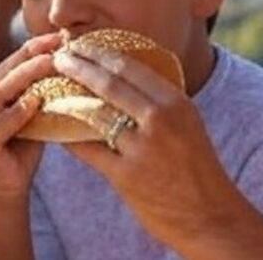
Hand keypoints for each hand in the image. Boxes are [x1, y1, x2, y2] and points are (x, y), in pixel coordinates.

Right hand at [0, 33, 61, 200]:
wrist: (12, 186)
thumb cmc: (26, 144)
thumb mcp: (35, 109)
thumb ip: (41, 86)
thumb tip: (70, 54)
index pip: (10, 61)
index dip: (35, 46)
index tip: (60, 36)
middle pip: (4, 73)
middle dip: (32, 56)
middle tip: (58, 45)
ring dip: (25, 76)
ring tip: (50, 64)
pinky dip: (16, 112)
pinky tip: (35, 102)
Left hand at [53, 44, 242, 244]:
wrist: (211, 217)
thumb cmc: (197, 168)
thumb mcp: (188, 122)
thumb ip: (160, 100)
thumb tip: (125, 74)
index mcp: (176, 102)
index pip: (129, 67)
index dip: (100, 53)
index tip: (81, 45)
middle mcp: (160, 120)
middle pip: (108, 83)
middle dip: (78, 66)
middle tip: (59, 56)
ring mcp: (142, 148)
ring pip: (94, 113)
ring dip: (68, 98)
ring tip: (51, 88)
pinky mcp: (126, 176)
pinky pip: (87, 148)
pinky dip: (67, 135)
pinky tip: (55, 127)